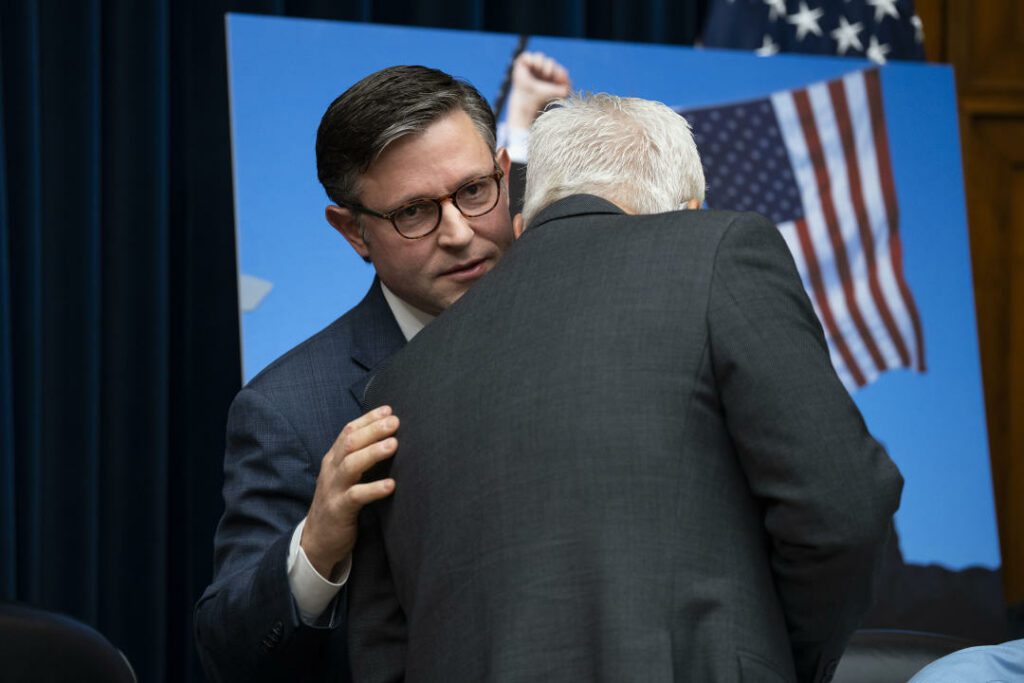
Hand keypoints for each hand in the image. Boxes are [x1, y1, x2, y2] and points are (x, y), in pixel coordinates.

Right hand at [301, 406, 398, 577]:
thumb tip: (387, 439)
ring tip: (393, 444)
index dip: (367, 419)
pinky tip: (390, 485)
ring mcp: (333, 489)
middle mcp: (331, 470)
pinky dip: (373, 489)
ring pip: (351, 465)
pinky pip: (356, 496)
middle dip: (373, 430)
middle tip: (394, 421)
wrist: (317, 541)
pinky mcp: (339, 510)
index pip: (348, 432)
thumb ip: (358, 459)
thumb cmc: (338, 503)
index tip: (388, 410)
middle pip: (350, 443)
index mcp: (333, 459)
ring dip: (373, 453)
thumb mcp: (344, 477)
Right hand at [506, 51, 571, 129]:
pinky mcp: (521, 67)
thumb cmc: (544, 99)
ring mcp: (530, 70)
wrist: (530, 101)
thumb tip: (568, 81)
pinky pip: (526, 55)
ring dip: (541, 61)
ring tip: (540, 69)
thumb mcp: (562, 92)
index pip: (557, 69)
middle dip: (550, 65)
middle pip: (549, 62)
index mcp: (549, 81)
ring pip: (539, 57)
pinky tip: (534, 66)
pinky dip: (531, 58)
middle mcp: (540, 75)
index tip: (559, 78)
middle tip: (547, 74)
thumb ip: (568, 85)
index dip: (558, 71)